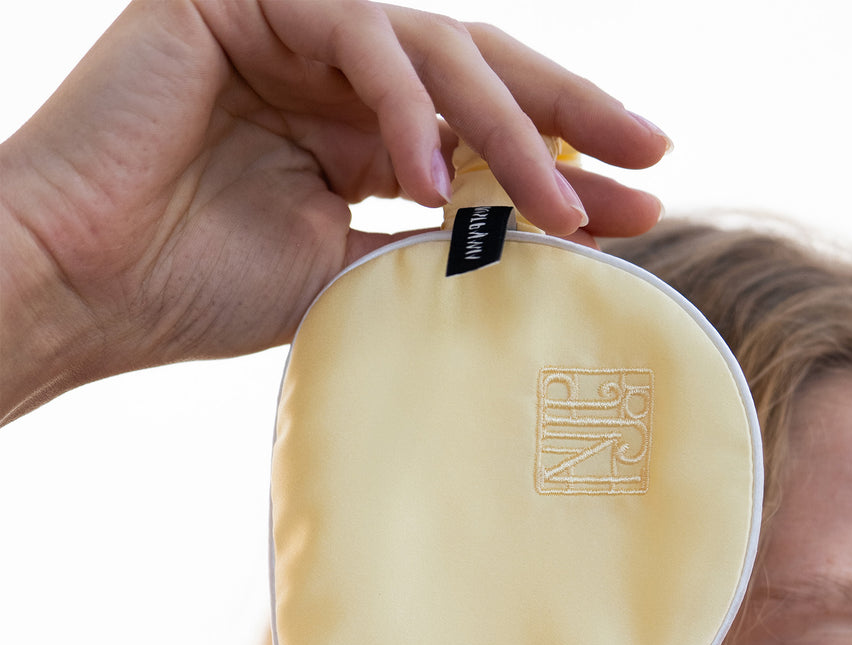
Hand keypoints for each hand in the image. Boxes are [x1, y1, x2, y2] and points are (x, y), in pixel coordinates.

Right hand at [0, 0, 667, 420]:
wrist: (80, 286)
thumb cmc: (191, 290)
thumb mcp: (347, 275)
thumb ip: (432, 250)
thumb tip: (538, 253)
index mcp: (351, 128)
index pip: (477, 129)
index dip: (561, 160)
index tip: (644, 200)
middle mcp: (328, 66)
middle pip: (475, 69)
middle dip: (569, 115)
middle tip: (651, 156)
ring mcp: (287, 21)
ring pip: (432, 48)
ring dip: (505, 127)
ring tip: (560, 207)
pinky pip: (356, 32)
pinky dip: (401, 104)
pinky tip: (431, 184)